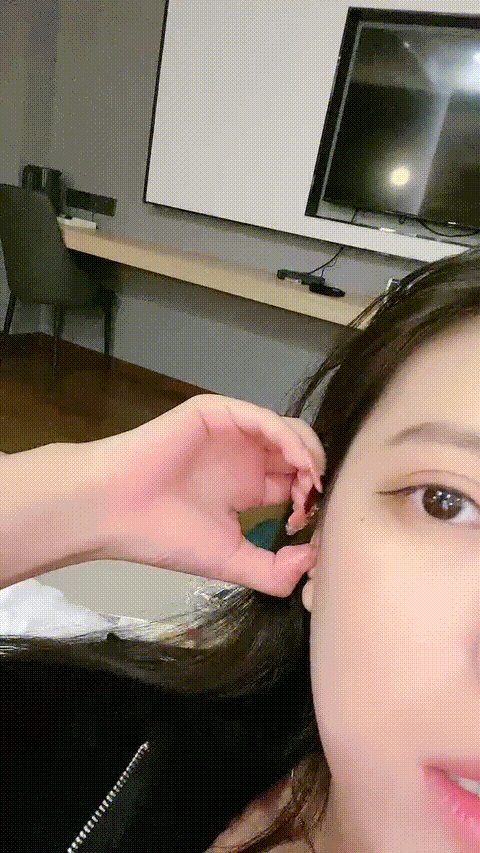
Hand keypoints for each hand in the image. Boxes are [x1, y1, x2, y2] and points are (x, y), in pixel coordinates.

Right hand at [94, 394, 325, 595]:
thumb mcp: (231, 561)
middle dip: (316, 476)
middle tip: (313, 503)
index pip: (296, 483)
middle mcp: (244, 456)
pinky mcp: (218, 413)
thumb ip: (274, 570)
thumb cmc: (165, 535)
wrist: (115, 511)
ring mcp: (232, 432)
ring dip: (309, 454)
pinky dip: (288, 438)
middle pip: (299, 453)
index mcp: (248, 486)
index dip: (311, 502)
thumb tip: (314, 561)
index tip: (306, 528)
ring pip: (289, 431)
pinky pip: (263, 417)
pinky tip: (298, 463)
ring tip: (311, 483)